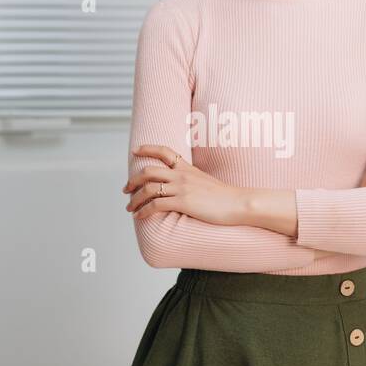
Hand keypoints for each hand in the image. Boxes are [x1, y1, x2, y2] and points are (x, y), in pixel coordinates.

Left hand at [122, 145, 244, 224]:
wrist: (239, 203)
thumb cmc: (226, 197)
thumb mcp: (207, 182)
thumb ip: (193, 181)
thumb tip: (185, 188)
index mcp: (188, 168)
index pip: (164, 151)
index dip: (147, 148)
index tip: (135, 150)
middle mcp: (182, 175)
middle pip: (149, 171)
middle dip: (133, 180)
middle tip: (126, 189)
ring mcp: (182, 188)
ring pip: (148, 188)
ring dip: (134, 199)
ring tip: (130, 207)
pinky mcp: (183, 202)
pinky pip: (155, 205)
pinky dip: (143, 211)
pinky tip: (139, 216)